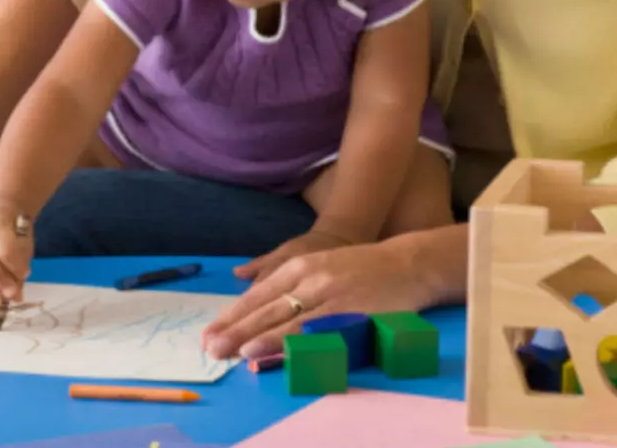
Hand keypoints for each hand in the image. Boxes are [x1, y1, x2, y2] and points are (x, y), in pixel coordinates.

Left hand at [202, 236, 441, 360]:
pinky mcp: (347, 312)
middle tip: (210, 347)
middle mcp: (308, 278)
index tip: (210, 332)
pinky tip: (276, 350)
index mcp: (299, 266)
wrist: (406, 263)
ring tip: (232, 352)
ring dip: (256, 337)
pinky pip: (314, 331)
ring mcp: (328, 296)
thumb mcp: (319, 264)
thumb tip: (245, 280)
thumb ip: (287, 279)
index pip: (258, 294)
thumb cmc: (359, 269)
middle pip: (264, 308)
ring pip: (285, 320)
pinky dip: (292, 343)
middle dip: (235, 329)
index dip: (232, 315)